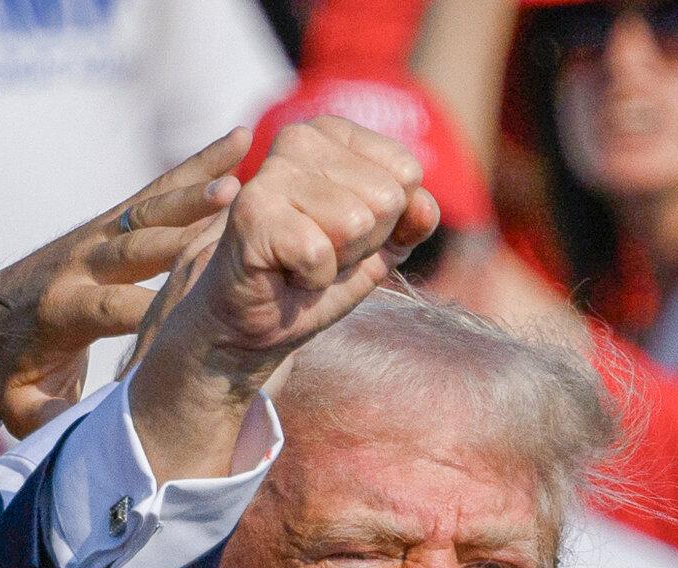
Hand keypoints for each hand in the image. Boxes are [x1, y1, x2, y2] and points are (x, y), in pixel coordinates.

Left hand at [0, 128, 251, 436]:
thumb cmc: (15, 367)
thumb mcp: (23, 403)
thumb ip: (51, 415)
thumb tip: (90, 430)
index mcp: (65, 308)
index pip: (116, 306)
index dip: (159, 307)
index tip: (207, 308)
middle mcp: (83, 262)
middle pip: (139, 246)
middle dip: (184, 233)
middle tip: (232, 219)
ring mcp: (99, 234)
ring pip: (152, 209)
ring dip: (196, 194)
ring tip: (240, 182)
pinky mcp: (113, 219)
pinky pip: (159, 188)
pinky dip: (198, 165)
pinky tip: (238, 142)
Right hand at [130, 116, 440, 481]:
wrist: (254, 324)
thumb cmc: (314, 275)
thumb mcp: (379, 245)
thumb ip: (412, 219)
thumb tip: (425, 205)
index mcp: (331, 134)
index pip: (407, 173)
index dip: (385, 222)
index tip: (344, 234)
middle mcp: (298, 138)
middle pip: (386, 197)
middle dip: (362, 243)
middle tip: (321, 254)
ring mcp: (271, 172)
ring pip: (357, 222)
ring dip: (337, 261)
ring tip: (302, 263)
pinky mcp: (252, 212)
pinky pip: (321, 252)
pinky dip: (312, 279)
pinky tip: (286, 275)